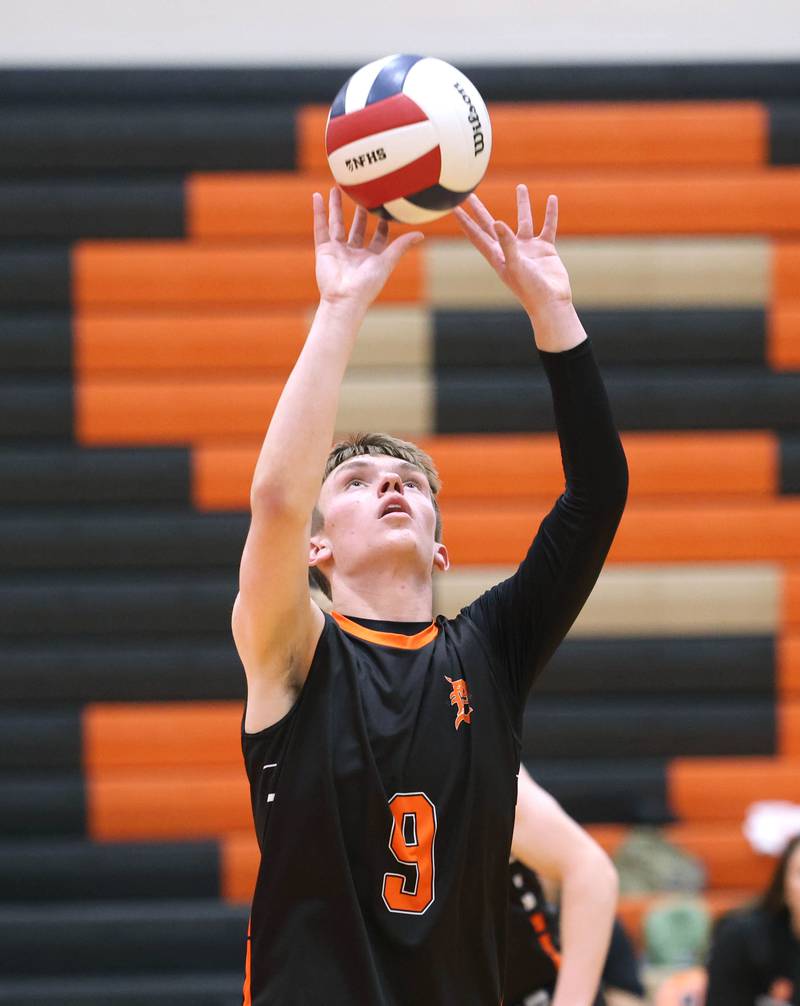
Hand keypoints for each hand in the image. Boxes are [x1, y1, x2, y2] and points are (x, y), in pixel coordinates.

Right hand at [313, 188, 422, 310]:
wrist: (345, 299)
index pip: (378, 238)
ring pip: (337, 224)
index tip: (387, 209)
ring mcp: (338, 251)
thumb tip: (421, 234)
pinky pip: (320, 228)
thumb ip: (401, 246)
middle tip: (363, 194)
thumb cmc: (368, 285)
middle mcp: (354, 254)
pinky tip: (318, 196)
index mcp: (370, 258)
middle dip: (360, 213)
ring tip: (336, 187)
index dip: (383, 225)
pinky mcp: (324, 250)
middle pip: (357, 229)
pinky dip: (319, 213)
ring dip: (336, 207)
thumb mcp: (387, 262)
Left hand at [454, 185, 571, 320]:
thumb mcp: (515, 265)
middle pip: (491, 224)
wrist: (551, 302)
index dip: (464, 221)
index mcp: (497, 255)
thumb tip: (496, 222)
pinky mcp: (544, 249)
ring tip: (521, 186)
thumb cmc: (529, 289)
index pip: (476, 235)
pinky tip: (552, 199)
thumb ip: (506, 243)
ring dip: (522, 204)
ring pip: (524, 220)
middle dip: (480, 210)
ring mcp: (527, 248)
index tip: (453, 206)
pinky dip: (550, 213)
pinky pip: (547, 227)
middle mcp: (509, 249)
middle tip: (470, 193)